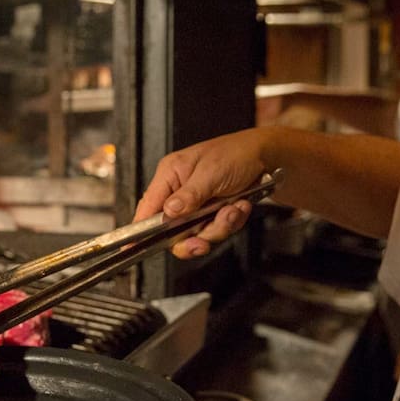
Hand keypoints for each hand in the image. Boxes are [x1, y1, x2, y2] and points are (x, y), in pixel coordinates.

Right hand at [134, 130, 268, 258]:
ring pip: (197, 234)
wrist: (267, 157)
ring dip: (219, 227)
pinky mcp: (212, 214)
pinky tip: (239, 206)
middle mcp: (180, 192)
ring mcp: (196, 205)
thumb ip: (189, 194)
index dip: (139, 230)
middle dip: (194, 236)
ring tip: (233, 209)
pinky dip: (230, 222)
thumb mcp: (212, 172)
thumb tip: (168, 212)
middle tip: (205, 240)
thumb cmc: (237, 153)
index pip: (148, 207)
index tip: (132, 247)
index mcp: (171, 175)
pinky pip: (216, 231)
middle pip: (172, 231)